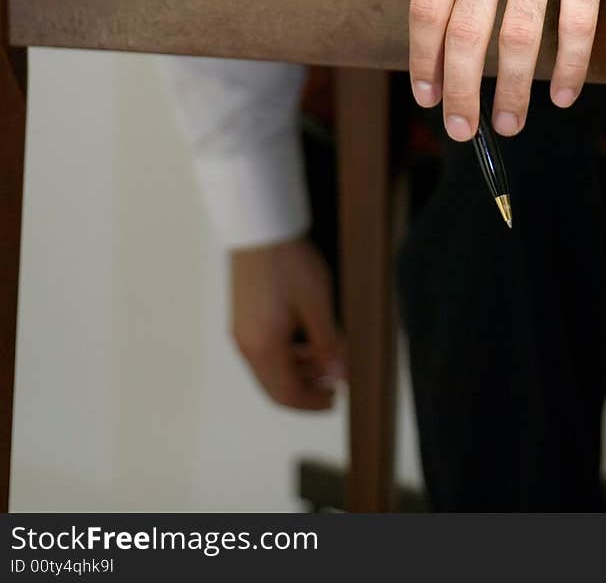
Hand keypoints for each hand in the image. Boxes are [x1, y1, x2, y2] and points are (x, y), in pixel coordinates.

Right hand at [230, 236, 345, 410]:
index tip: (335, 400)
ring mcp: (242, 330)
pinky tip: (307, 339)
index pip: (286, 394)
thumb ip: (328, 344)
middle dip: (306, 389)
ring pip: (270, 367)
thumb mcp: (316, 305)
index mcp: (262, 348)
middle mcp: (246, 345)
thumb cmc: (287, 263)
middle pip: (275, 385)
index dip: (312, 403)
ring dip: (298, 369)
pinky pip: (264, 348)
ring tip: (327, 357)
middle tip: (334, 383)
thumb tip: (339, 374)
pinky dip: (286, 352)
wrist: (260, 227)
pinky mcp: (243, 315)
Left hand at [409, 0, 605, 139]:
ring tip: (510, 123)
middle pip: (467, 36)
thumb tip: (430, 6)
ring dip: (513, 93)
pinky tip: (562, 95)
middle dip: (460, 92)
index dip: (423, 61)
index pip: (426, 9)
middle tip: (461, 128)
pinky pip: (576, 28)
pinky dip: (570, 70)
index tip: (427, 95)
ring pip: (520, 41)